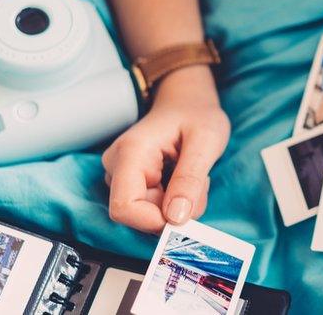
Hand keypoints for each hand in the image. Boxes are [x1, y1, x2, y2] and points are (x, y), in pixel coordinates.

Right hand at [102, 66, 229, 232]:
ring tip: (191, 174)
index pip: (124, 208)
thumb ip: (190, 179)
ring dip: (177, 203)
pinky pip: (151, 206)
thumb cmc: (196, 115)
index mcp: (131, 152)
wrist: (186, 101)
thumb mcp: (206, 141)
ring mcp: (119, 174)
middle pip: (138, 213)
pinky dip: (173, 200)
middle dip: (174, 208)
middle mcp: (116, 165)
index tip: (186, 211)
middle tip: (197, 181)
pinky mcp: (129, 182)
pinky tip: (182, 177)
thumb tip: (175, 219)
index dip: (154, 220)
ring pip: (147, 212)